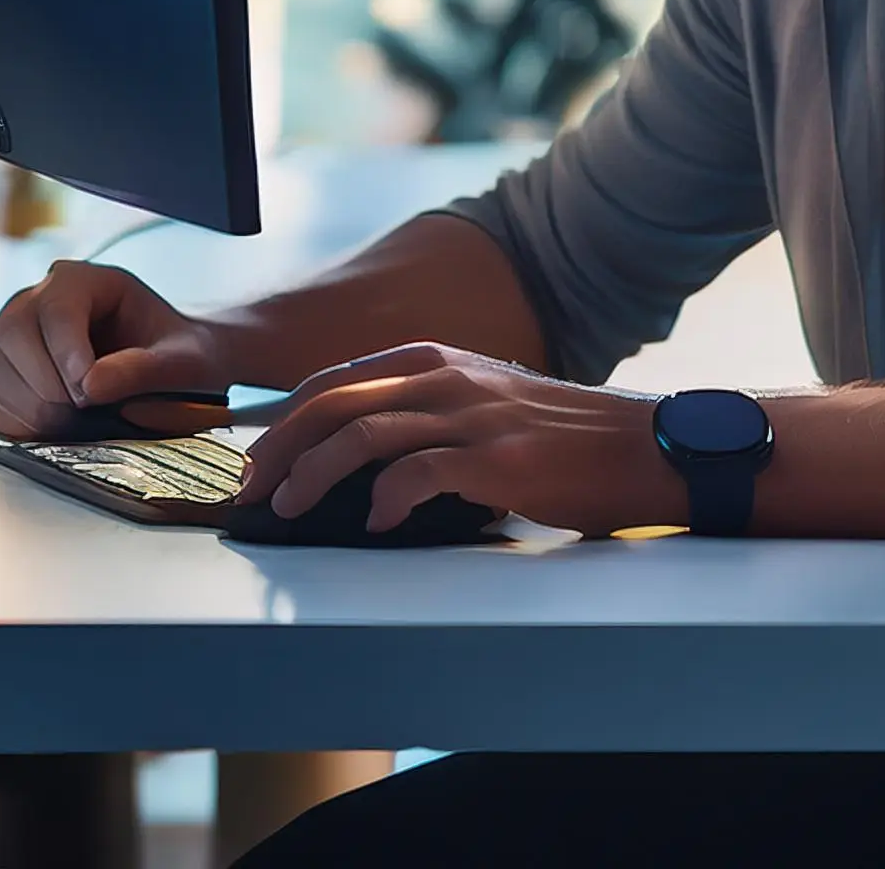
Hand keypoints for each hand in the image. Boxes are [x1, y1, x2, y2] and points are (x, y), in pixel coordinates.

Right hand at [0, 260, 231, 438]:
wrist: (167, 372)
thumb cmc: (176, 356)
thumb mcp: (182, 360)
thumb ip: (145, 368)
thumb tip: (91, 384)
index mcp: (86, 280)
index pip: (58, 308)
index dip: (66, 352)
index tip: (88, 394)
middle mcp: (39, 299)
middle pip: (13, 333)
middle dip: (47, 384)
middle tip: (86, 413)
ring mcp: (12, 335)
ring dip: (32, 408)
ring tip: (78, 423)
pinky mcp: (2, 374)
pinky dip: (21, 424)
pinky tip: (59, 429)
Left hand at [236, 343, 689, 536]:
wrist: (639, 445)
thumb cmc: (558, 437)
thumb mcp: (482, 405)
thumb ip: (423, 416)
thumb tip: (349, 461)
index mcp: (435, 360)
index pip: (332, 380)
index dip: (280, 420)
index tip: (249, 461)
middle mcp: (445, 376)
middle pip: (332, 401)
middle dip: (275, 448)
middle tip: (245, 492)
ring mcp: (471, 414)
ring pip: (362, 433)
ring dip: (313, 475)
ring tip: (288, 511)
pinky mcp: (497, 458)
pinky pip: (419, 473)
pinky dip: (385, 501)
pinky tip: (376, 526)